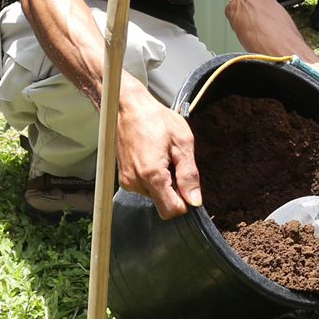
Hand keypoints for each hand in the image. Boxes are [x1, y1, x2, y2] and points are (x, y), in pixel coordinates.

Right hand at [115, 83, 199, 219]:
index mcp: (151, 175)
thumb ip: (189, 174)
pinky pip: (145, 188)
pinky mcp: (123, 178)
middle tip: (175, 163)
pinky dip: (153, 178)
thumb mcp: (183, 143)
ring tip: (163, 157)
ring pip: (155, 196)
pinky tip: (154, 158)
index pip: (171, 210)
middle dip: (174, 189)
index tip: (189, 185)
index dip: (185, 202)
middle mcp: (135, 182)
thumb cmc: (156, 119)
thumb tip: (195, 200)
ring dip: (164, 182)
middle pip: (163, 204)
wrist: (129, 107)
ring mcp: (127, 181)